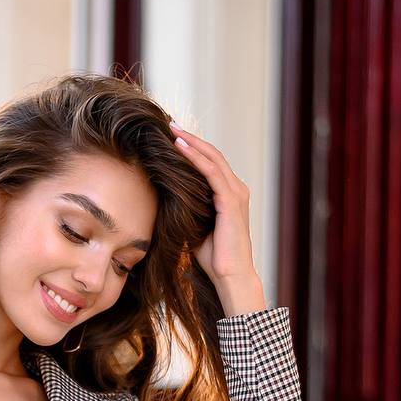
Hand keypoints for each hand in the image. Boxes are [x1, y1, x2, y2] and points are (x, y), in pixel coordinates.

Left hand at [168, 120, 265, 310]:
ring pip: (212, 159)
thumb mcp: (195, 228)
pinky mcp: (231, 201)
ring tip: (172, 130)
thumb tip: (164, 202)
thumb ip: (187, 211)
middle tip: (170, 124)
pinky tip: (181, 148)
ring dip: (191, 143)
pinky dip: (196, 159)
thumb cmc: (213, 258)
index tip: (171, 139)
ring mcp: (236, 193)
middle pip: (212, 155)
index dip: (192, 149)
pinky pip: (212, 173)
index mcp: (229, 194)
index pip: (210, 164)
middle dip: (190, 139)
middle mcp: (236, 188)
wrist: (230, 276)